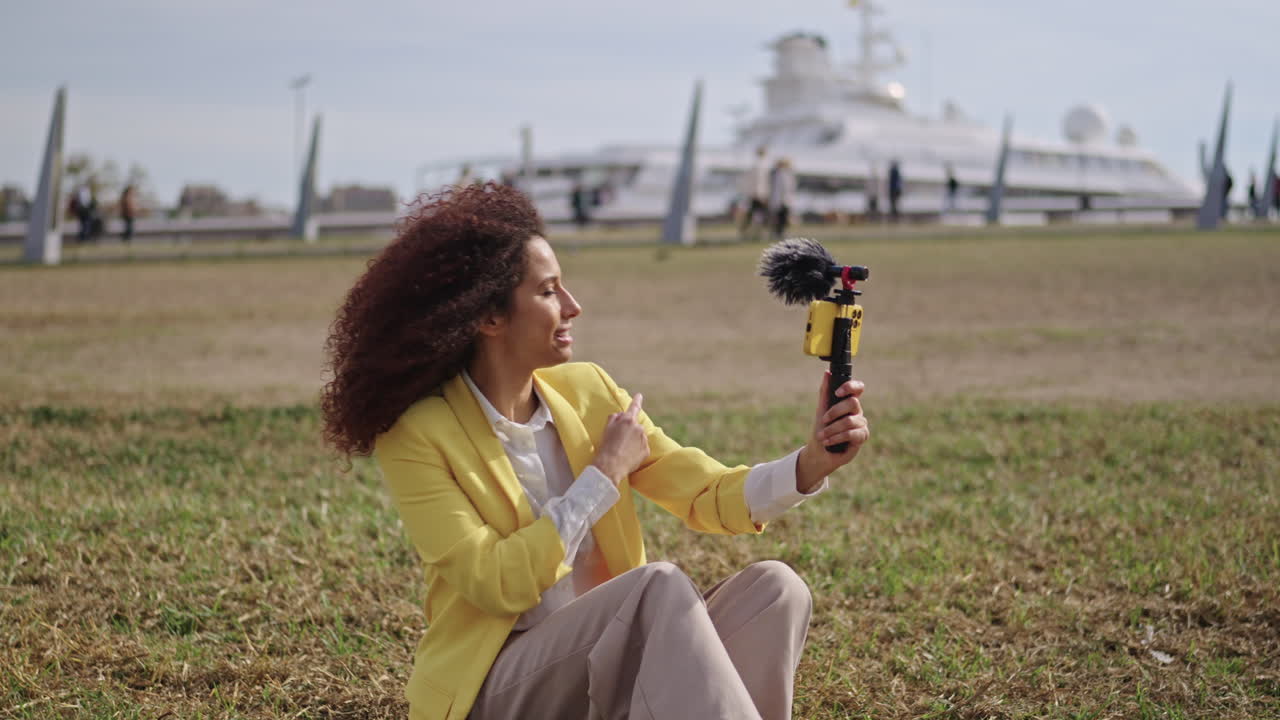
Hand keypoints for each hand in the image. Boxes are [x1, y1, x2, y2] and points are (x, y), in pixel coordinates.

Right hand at [591, 394, 649, 485]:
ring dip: (633, 441)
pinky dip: (636, 451)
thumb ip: (614, 418)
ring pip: (639, 437)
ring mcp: (644, 439)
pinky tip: (628, 456)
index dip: (636, 401)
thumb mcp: (607, 428)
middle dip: (629, 431)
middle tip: (619, 441)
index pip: (633, 408)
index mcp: (628, 420)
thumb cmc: (607, 446)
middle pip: (635, 426)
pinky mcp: (646, 450)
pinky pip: (642, 448)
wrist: (611, 465)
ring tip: (622, 450)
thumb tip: (620, 415)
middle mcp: (638, 428)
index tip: (639, 395)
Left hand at [796, 373, 867, 490]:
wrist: (819, 452)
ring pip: (850, 420)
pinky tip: (828, 441)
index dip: (851, 386)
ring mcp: (861, 424)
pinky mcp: (862, 437)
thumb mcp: (820, 410)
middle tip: (823, 420)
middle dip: (835, 411)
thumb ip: (825, 392)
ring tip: (822, 436)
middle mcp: (857, 411)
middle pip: (853, 403)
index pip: (858, 388)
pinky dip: (837, 437)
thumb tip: (827, 373)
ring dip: (832, 429)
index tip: (837, 392)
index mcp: (848, 402)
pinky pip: (852, 434)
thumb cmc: (821, 429)